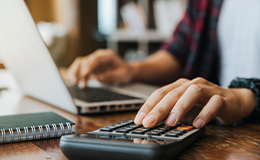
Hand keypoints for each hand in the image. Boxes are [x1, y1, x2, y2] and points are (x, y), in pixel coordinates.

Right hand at [67, 49, 134, 87]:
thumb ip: (111, 76)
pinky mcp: (90, 66)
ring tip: (73, 83)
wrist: (126, 71)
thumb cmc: (124, 72)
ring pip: (80, 63)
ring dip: (75, 73)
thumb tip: (98, 78)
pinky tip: (72, 81)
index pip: (96, 59)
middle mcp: (98, 56)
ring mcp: (93, 60)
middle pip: (85, 60)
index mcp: (108, 56)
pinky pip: (80, 68)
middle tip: (75, 81)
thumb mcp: (122, 75)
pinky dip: (75, 74)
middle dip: (79, 71)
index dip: (89, 66)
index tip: (84, 74)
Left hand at [134, 77, 256, 127]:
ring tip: (170, 123)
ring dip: (180, 108)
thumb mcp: (184, 109)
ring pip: (192, 93)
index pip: (160, 93)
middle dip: (159, 108)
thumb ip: (170, 113)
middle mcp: (191, 84)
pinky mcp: (221, 97)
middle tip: (150, 122)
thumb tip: (152, 123)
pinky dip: (205, 113)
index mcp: (179, 85)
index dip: (148, 106)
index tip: (139, 119)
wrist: (233, 101)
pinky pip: (213, 103)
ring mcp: (207, 89)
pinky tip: (197, 124)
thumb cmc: (203, 105)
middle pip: (173, 93)